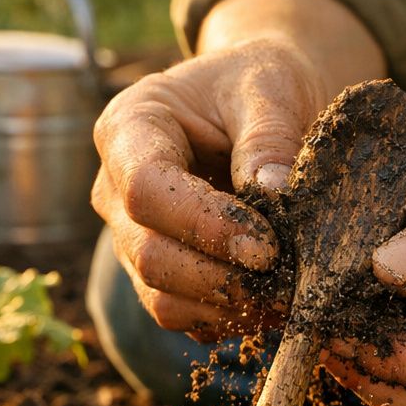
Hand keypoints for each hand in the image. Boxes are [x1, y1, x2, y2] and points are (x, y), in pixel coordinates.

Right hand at [91, 38, 331, 340]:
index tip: (267, 247)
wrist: (258, 105)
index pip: (146, 189)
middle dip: (220, 278)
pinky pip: (183, 317)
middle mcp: (115, 189)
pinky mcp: (160, 273)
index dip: (204, 224)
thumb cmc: (257, 85)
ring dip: (227, 307)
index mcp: (129, 128)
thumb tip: (275, 191)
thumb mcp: (270, 89)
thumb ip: (268, 137)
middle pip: (148, 254)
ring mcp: (132, 237)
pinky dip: (229, 320)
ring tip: (289, 296)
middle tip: (290, 279)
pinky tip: (275, 303)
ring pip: (160, 298)